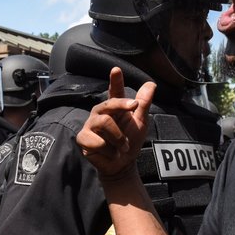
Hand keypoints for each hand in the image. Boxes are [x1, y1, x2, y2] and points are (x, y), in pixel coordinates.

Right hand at [76, 67, 155, 181]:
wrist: (122, 165)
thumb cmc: (129, 142)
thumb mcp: (140, 123)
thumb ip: (143, 104)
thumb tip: (151, 84)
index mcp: (114, 108)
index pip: (114, 91)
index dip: (115, 80)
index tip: (116, 70)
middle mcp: (100, 113)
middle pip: (109, 104)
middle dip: (122, 106)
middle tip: (134, 108)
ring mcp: (89, 125)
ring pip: (104, 123)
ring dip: (119, 138)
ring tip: (122, 147)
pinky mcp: (83, 139)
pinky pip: (97, 141)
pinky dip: (109, 150)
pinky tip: (110, 153)